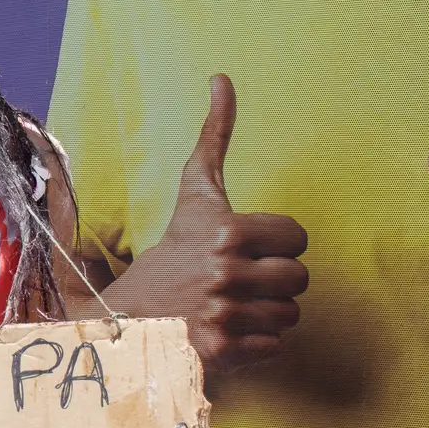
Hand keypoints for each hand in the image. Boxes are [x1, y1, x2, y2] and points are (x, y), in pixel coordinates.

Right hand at [105, 75, 309, 368]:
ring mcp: (224, 312)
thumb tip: (223, 78)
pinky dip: (256, 345)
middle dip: (275, 282)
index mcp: (226, 231)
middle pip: (300, 278)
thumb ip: (214, 137)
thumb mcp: (195, 194)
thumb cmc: (172, 251)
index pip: (299, 238)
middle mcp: (225, 271)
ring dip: (266, 314)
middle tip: (239, 282)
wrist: (128, 314)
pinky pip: (276, 347)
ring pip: (291, 315)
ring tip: (232, 306)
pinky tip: (227, 331)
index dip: (278, 245)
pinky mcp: (221, 349)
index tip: (246, 249)